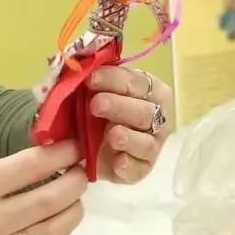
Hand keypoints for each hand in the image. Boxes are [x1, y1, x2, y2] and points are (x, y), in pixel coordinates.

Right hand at [0, 142, 86, 234]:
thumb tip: (43, 160)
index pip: (31, 167)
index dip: (60, 153)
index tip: (74, 145)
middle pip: (51, 198)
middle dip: (75, 180)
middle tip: (81, 169)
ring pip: (55, 229)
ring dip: (73, 208)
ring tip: (75, 195)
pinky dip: (59, 232)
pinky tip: (59, 219)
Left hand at [88, 66, 173, 184]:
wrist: (86, 144)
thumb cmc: (94, 108)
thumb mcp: (90, 90)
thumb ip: (89, 77)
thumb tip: (76, 65)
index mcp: (149, 89)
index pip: (137, 82)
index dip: (114, 79)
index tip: (90, 79)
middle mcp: (158, 116)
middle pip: (145, 111)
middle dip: (120, 107)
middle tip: (96, 105)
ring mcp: (152, 144)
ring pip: (146, 142)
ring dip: (129, 137)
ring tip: (112, 135)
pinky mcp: (141, 168)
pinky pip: (139, 168)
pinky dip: (129, 165)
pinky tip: (117, 161)